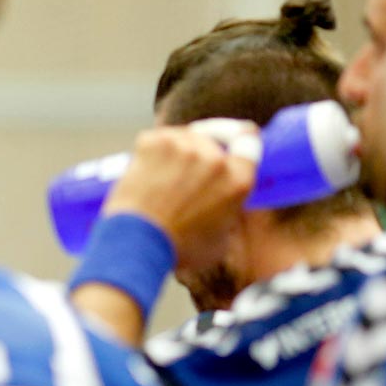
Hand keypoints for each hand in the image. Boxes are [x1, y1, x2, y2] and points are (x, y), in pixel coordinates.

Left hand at [101, 121, 257, 273]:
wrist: (137, 242)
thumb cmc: (178, 249)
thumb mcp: (221, 238)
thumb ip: (227, 210)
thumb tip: (222, 203)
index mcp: (237, 179)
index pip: (249, 140)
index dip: (241, 137)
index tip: (232, 138)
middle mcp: (214, 158)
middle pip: (214, 138)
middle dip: (203, 152)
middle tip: (187, 173)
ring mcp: (183, 145)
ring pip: (185, 137)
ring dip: (178, 151)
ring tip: (163, 180)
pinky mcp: (154, 141)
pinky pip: (159, 138)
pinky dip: (153, 152)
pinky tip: (148, 174)